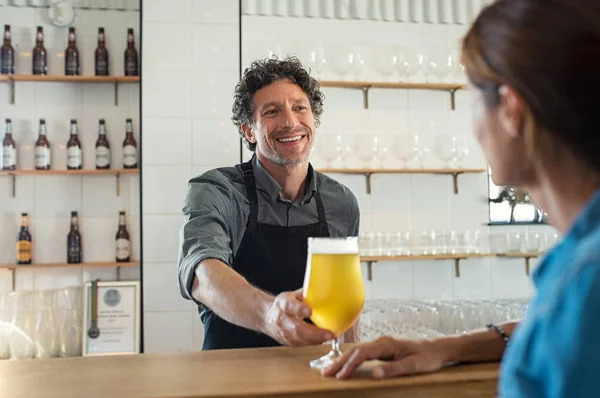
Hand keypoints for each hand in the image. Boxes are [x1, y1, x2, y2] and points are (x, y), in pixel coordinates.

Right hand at [264, 289, 334, 346]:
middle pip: (296, 328)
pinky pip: (301, 344)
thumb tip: (325, 289)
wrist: (267, 317)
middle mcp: (281, 319)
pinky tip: (323, 339)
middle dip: (314, 333)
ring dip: (316, 340)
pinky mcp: (287, 342)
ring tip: (330, 336)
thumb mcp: (293, 295)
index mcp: (282, 304)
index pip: (289, 306)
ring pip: (299, 339)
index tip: (310, 311)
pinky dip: (313, 342)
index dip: (299, 308)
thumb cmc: (283, 305)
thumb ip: (307, 294)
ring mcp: (283, 333)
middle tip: (329, 333)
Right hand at [322, 336, 448, 378]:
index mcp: (387, 345)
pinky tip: (347, 365)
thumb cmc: (427, 358)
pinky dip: (352, 359)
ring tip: (331, 371)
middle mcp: (382, 342)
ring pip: (358, 351)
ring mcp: (382, 344)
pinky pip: (363, 353)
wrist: (438, 349)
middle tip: (326, 374)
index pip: (362, 354)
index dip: (350, 365)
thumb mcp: (413, 366)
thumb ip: (393, 369)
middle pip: (356, 351)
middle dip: (340, 362)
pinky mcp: (383, 349)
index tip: (340, 377)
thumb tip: (374, 375)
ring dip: (344, 360)